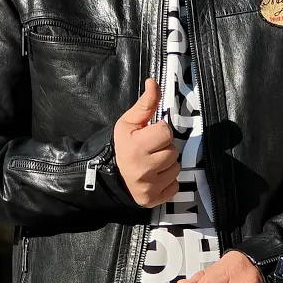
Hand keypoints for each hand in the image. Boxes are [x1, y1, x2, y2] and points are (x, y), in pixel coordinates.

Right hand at [113, 78, 178, 206]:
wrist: (106, 177)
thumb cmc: (120, 146)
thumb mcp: (128, 123)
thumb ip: (145, 104)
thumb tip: (153, 81)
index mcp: (136, 147)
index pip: (166, 132)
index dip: (159, 131)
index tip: (148, 135)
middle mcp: (143, 169)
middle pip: (173, 151)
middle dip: (163, 148)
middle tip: (149, 150)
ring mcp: (149, 187)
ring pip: (176, 168)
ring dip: (167, 164)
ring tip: (151, 163)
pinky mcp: (154, 200)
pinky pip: (175, 186)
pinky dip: (168, 182)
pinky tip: (154, 177)